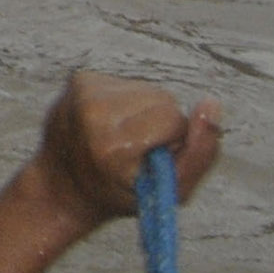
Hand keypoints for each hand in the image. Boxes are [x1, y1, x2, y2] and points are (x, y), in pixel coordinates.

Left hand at [30, 71, 223, 228]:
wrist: (61, 186)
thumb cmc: (120, 193)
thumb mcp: (169, 192)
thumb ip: (200, 153)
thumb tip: (212, 103)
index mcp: (111, 145)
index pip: (173, 120)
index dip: (172, 143)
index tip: (148, 160)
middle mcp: (92, 113)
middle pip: (163, 100)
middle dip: (160, 124)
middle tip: (135, 149)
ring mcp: (82, 92)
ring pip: (148, 90)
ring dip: (145, 112)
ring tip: (121, 136)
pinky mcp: (79, 79)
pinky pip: (128, 83)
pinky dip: (127, 103)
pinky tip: (109, 123)